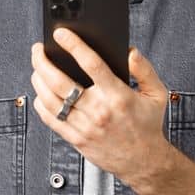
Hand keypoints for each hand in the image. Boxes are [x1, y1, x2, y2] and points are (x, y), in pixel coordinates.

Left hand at [30, 28, 170, 183]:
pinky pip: (49, 118)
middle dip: (43, 61)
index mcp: (118, 96)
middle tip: (39, 49)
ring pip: (49, 99)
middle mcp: (98, 110)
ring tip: (37, 68)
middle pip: (59, 81)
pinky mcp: (75, 138)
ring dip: (38, 79)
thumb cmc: (148, 126)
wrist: (143, 161)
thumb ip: (144, 70)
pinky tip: (41, 92)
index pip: (91, 64)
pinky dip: (41, 102)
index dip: (73, 45)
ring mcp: (83, 126)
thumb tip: (130, 51)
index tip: (61, 33)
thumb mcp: (157, 94)